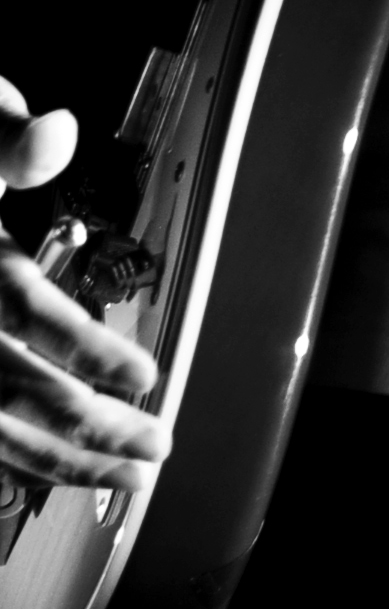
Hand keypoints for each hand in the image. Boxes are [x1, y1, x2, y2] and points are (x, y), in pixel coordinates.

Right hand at [0, 80, 170, 493]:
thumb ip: (13, 143)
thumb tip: (56, 133)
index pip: (28, 313)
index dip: (87, 349)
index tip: (145, 376)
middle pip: (14, 388)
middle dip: (87, 427)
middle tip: (153, 448)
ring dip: (58, 459)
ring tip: (124, 475)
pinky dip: (12, 461)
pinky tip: (54, 475)